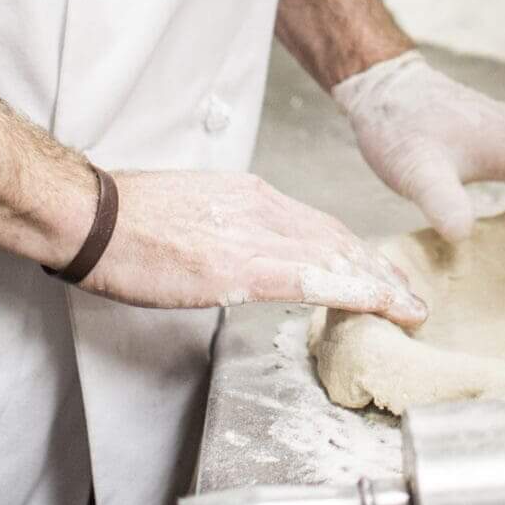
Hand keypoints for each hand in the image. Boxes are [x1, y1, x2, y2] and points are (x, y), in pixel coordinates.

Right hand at [82, 169, 427, 322]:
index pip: (320, 225)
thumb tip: (247, 256)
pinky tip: (376, 305)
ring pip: (335, 256)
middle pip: (338, 239)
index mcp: (251, 195)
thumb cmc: (130, 221)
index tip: (380, 273)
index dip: (356, 252)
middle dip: (379, 270)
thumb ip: (231, 230)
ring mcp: (253, 235)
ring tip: (407, 308)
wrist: (95, 217)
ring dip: (378, 284)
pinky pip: (310, 278)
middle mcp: (262, 208)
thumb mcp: (197, 212)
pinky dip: (351, 291)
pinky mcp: (238, 266)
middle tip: (410, 297)